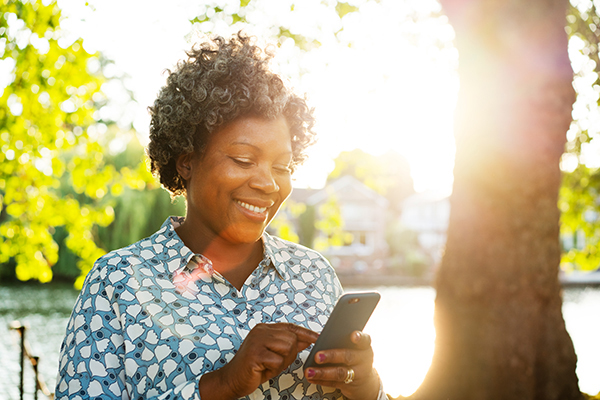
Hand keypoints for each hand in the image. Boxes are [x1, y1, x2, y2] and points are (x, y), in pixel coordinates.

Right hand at [199, 323, 317, 399]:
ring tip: (268, 365)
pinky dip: (273, 369)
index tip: (318, 337)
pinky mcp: (255, 353)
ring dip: (281, 362)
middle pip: (292, 339)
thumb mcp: (273, 354)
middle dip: (289, 354)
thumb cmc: (253, 368)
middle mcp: (261, 331)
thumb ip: (289, 345)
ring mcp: (257, 341)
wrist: (232, 380)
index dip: (306, 333)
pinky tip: (263, 369)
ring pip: (287, 348)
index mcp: (265, 329)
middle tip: (275, 362)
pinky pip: (277, 361)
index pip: (291, 327)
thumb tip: (307, 340)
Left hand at [304, 331, 379, 399]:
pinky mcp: (349, 385)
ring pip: (339, 373)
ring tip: (310, 371)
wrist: (365, 382)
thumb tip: (323, 338)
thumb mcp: (356, 349)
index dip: (360, 338)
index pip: (365, 340)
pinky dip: (321, 380)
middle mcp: (363, 360)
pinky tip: (312, 377)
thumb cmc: (356, 358)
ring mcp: (357, 374)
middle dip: (332, 356)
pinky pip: (333, 383)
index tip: (353, 335)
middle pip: (348, 356)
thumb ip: (344, 342)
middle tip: (318, 356)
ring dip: (323, 372)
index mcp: (364, 347)